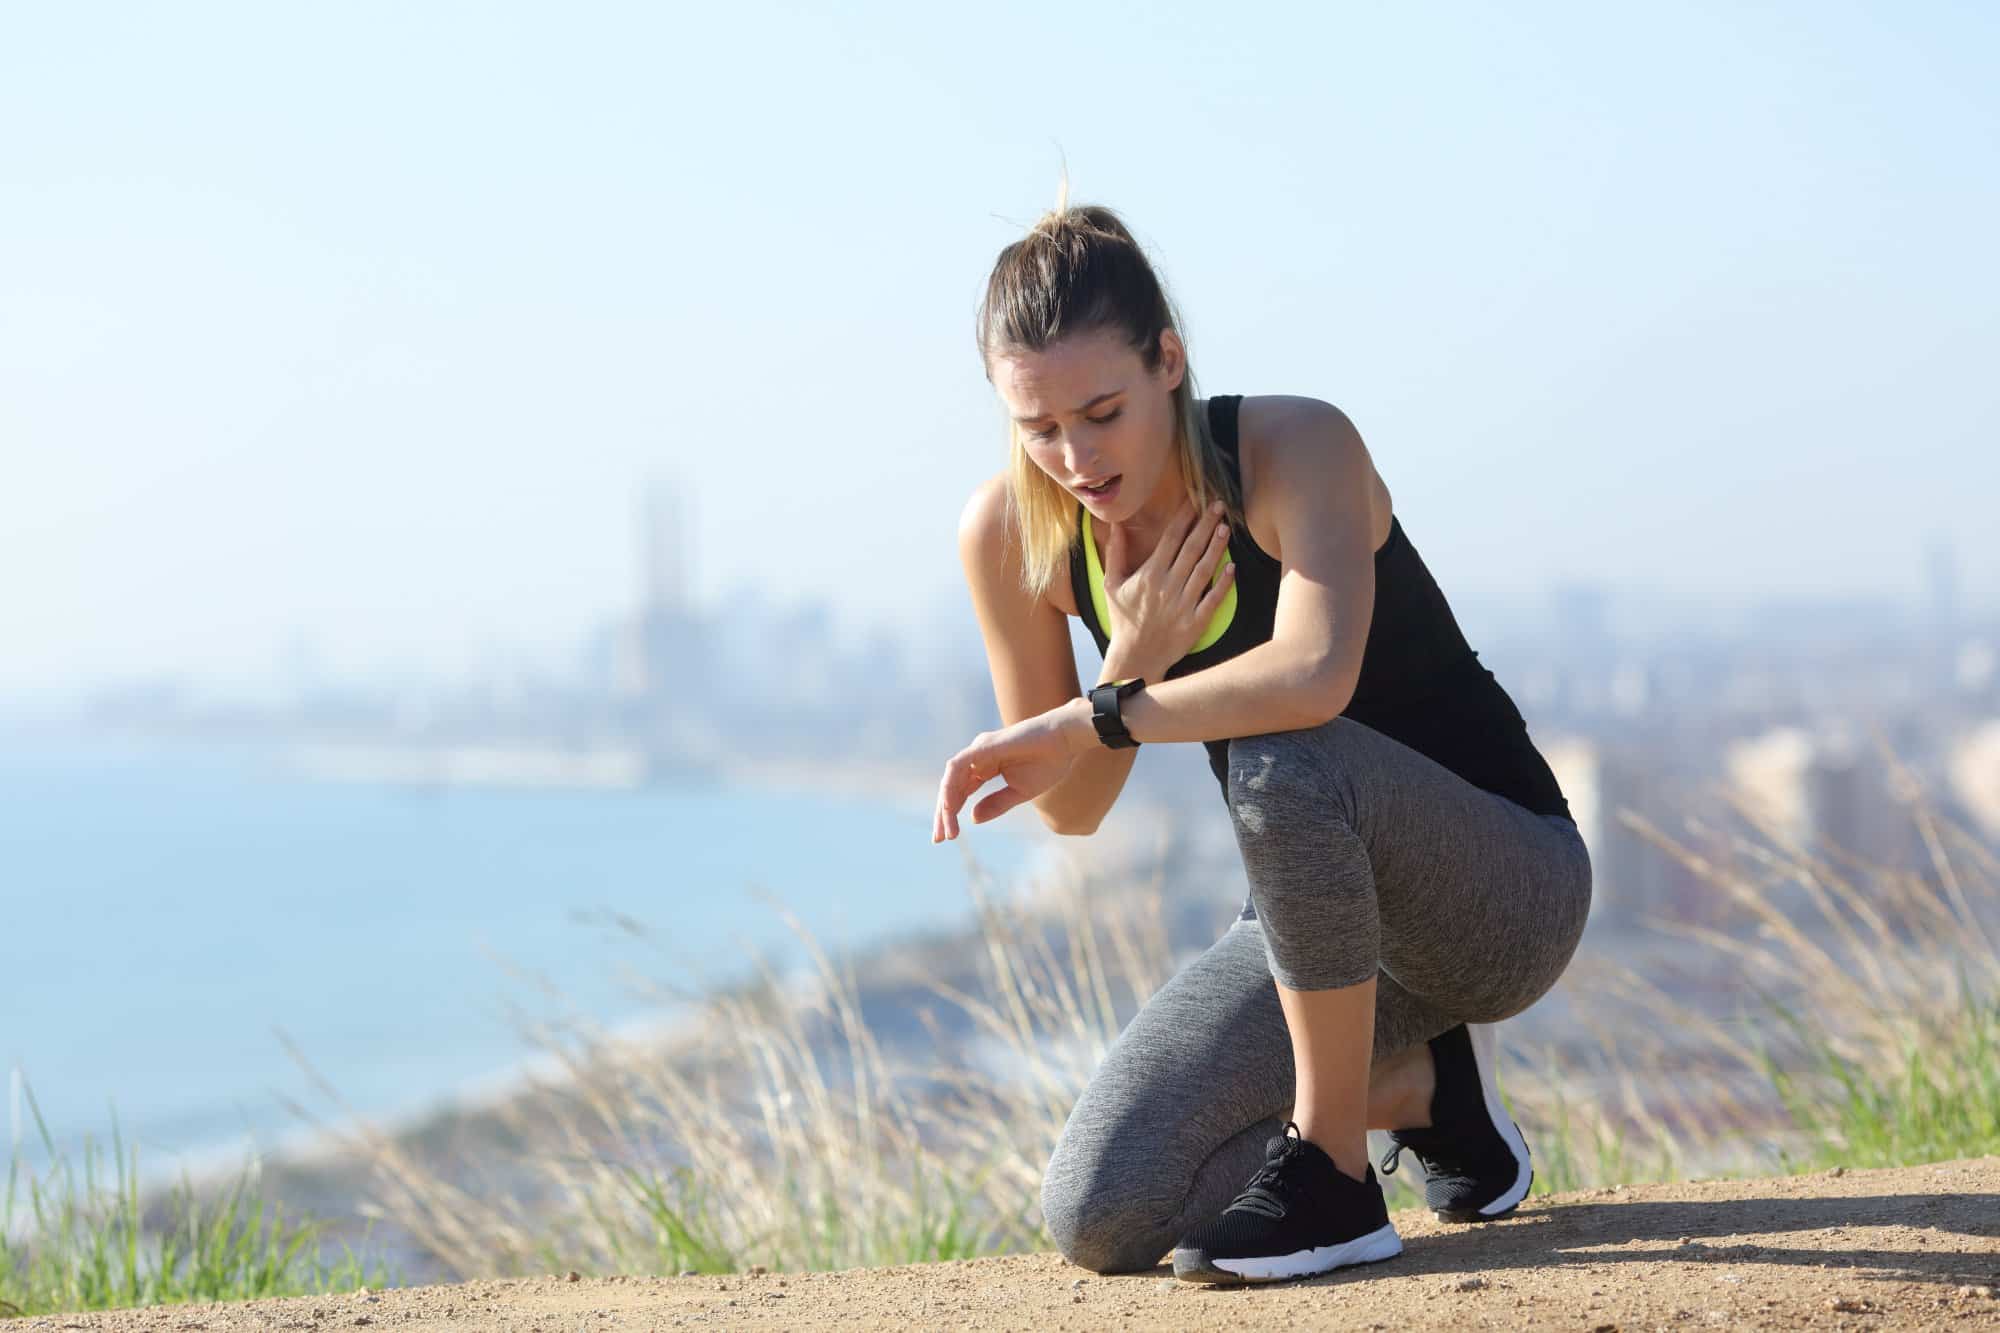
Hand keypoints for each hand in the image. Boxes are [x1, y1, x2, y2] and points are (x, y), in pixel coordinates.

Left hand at [933, 698, 1095, 840]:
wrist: (1065, 740)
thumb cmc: (1048, 763)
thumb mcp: (1019, 792)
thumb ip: (995, 804)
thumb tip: (973, 819)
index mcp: (985, 768)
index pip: (960, 792)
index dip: (952, 814)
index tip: (948, 837)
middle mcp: (977, 758)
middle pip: (952, 788)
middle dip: (944, 814)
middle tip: (938, 838)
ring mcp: (978, 750)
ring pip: (951, 779)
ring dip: (946, 806)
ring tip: (946, 830)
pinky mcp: (983, 746)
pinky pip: (958, 766)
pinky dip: (951, 786)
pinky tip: (948, 806)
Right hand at [1103, 499, 1235, 665]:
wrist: (1134, 657)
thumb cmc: (1123, 619)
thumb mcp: (1111, 584)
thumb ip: (1115, 553)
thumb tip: (1115, 524)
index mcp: (1149, 574)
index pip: (1171, 539)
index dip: (1184, 518)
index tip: (1195, 501)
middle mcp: (1167, 586)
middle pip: (1191, 548)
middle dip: (1206, 524)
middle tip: (1219, 505)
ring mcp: (1183, 604)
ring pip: (1204, 570)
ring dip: (1216, 547)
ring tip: (1226, 528)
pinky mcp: (1195, 622)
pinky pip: (1212, 599)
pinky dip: (1223, 584)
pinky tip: (1232, 567)